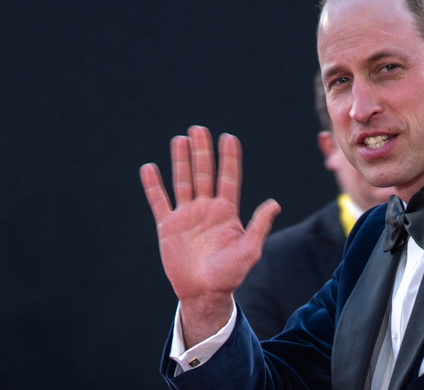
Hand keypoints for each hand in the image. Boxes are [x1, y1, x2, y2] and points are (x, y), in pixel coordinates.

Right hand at [140, 126, 280, 344]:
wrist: (204, 293)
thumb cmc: (230, 274)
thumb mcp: (249, 251)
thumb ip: (259, 226)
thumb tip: (274, 203)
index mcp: (227, 212)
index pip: (228, 178)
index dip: (229, 158)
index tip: (228, 137)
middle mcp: (206, 209)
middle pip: (204, 174)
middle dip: (202, 151)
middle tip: (199, 129)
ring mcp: (187, 216)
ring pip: (183, 181)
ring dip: (181, 160)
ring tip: (180, 139)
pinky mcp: (168, 227)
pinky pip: (159, 201)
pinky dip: (153, 185)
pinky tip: (149, 168)